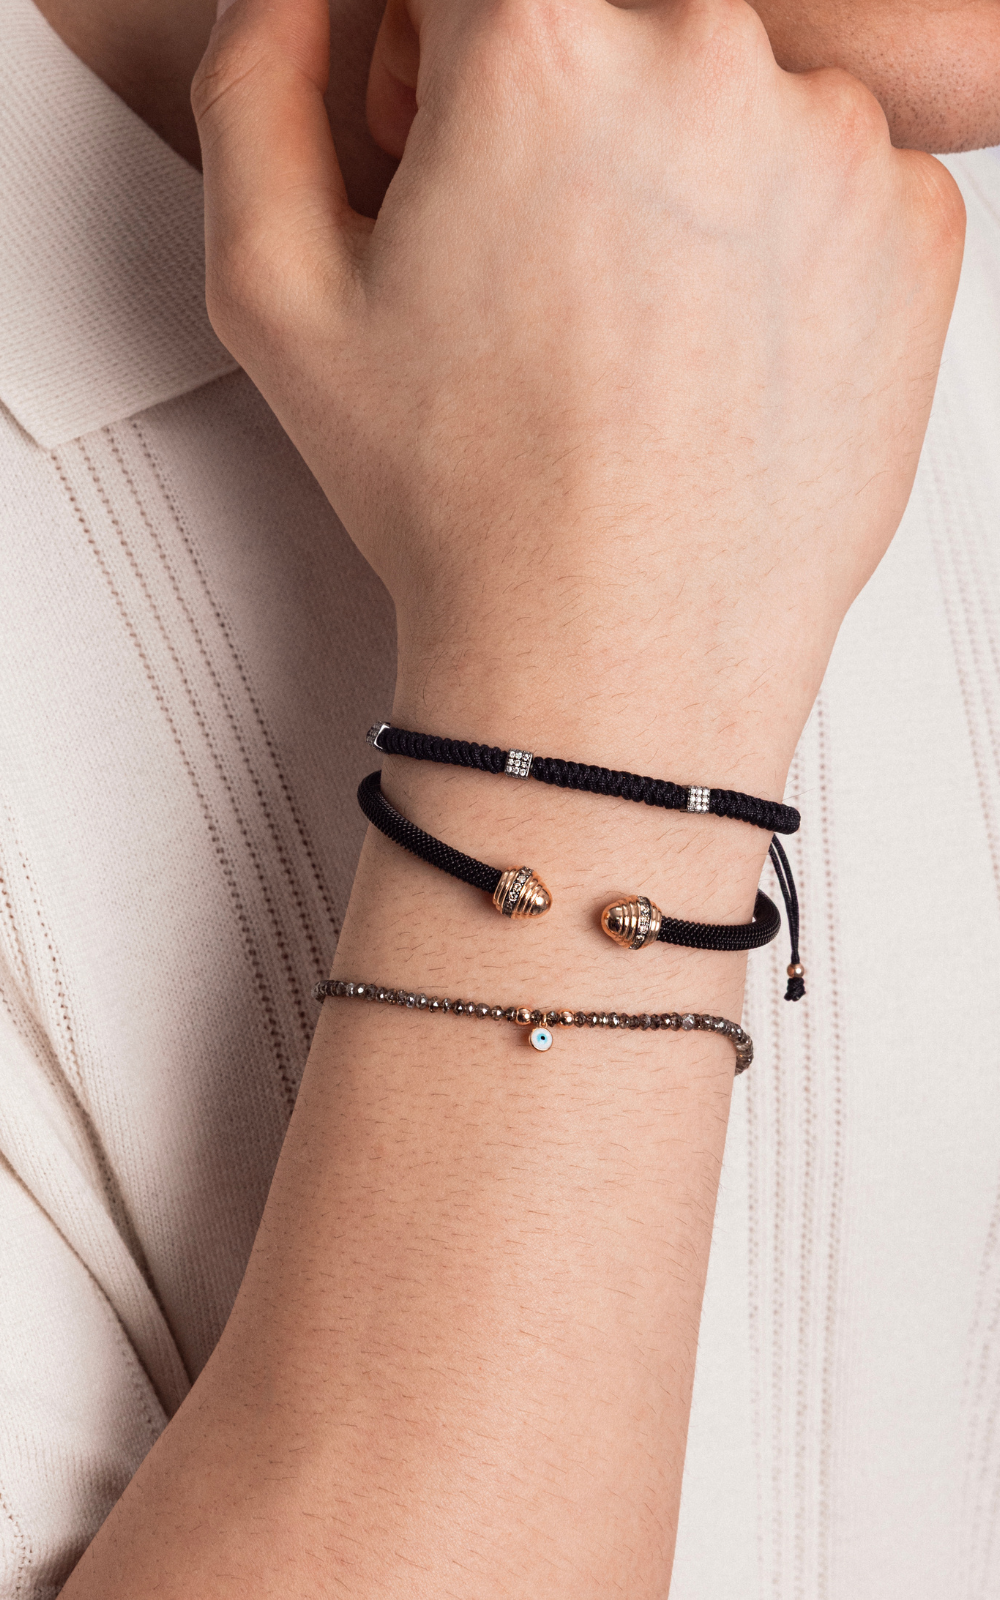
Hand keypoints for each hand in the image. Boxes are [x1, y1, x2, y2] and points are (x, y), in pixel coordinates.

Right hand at [193, 0, 962, 794]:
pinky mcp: (917, 226)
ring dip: (668, 163)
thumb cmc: (462, 502)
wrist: (615, 659)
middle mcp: (708, 55)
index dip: (434, 57)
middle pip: (606, 10)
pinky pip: (828, 170)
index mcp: (541, 42)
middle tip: (527, 253)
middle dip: (551, 100)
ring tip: (626, 322)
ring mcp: (836, 139)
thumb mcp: (276, 294)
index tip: (442, 146)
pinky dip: (768, 231)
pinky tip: (710, 346)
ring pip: (723, 88)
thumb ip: (255, 84)